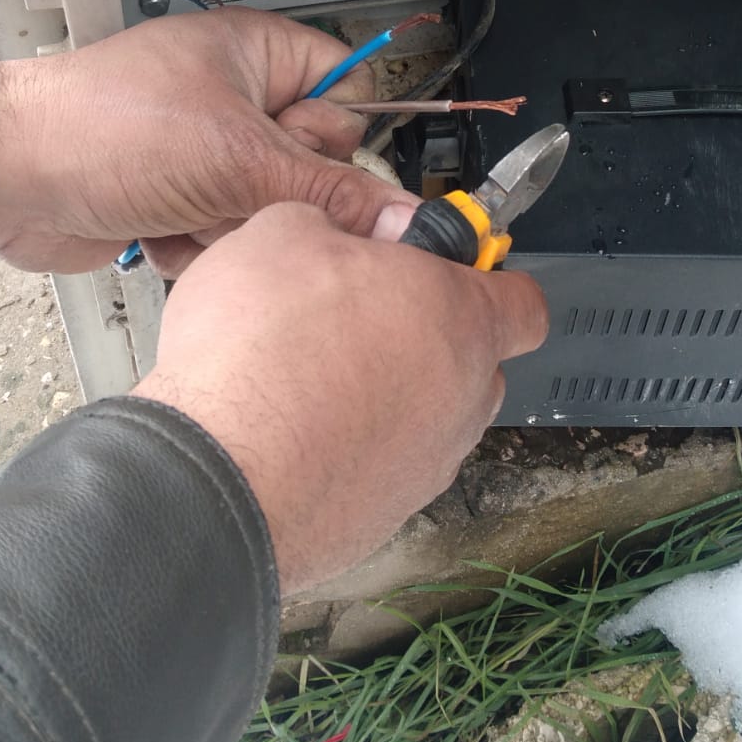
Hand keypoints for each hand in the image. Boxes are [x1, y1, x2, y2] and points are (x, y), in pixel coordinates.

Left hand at [0, 8, 417, 273]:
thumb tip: (410, 218)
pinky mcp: (180, 200)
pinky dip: (199, 244)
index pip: (346, 89)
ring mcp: (206, 153)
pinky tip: (160, 230)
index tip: (329, 171)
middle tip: (238, 185)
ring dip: (233, 225)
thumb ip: (332, 193)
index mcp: (256, 54)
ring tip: (187, 209)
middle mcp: (237, 100)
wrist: (7, 180)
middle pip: (313, 164)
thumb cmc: (108, 129)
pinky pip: (228, 236)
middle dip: (275, 192)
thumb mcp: (238, 159)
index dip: (342, 135)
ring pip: (271, 210)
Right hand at [131, 203, 548, 593]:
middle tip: (356, 316)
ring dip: (385, 397)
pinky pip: (379, 469)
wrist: (217, 477)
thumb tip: (336, 234)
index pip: (524, 303)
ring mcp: (427, 468)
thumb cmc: (260, 349)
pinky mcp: (381, 519)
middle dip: (425, 337)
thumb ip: (330, 222)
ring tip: (309, 380)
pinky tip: (288, 434)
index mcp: (460, 318)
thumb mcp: (280, 232)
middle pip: (473, 363)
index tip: (442, 271)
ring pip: (427, 419)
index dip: (487, 279)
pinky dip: (348, 450)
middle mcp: (463, 399)